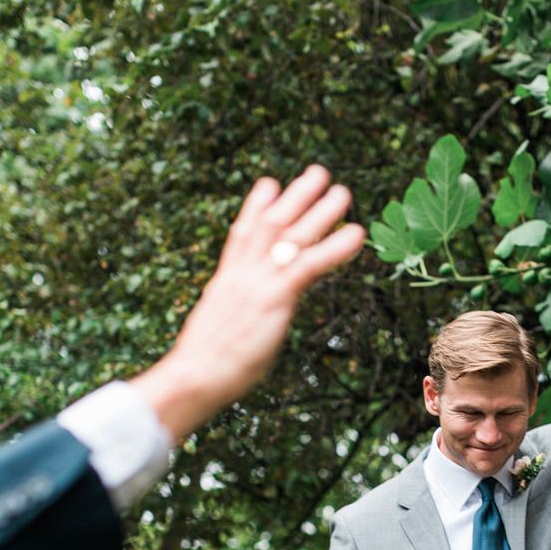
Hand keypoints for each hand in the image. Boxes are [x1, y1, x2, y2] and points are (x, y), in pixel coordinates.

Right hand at [129, 166, 364, 439]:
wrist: (194, 375)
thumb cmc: (202, 367)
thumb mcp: (219, 330)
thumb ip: (235, 315)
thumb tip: (241, 322)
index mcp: (226, 281)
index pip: (241, 235)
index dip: (256, 207)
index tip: (269, 183)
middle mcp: (241, 273)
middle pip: (270, 224)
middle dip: (295, 196)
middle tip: (318, 173)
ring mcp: (257, 282)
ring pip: (291, 236)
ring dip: (319, 211)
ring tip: (343, 192)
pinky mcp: (273, 298)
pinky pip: (308, 266)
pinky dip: (334, 248)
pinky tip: (356, 235)